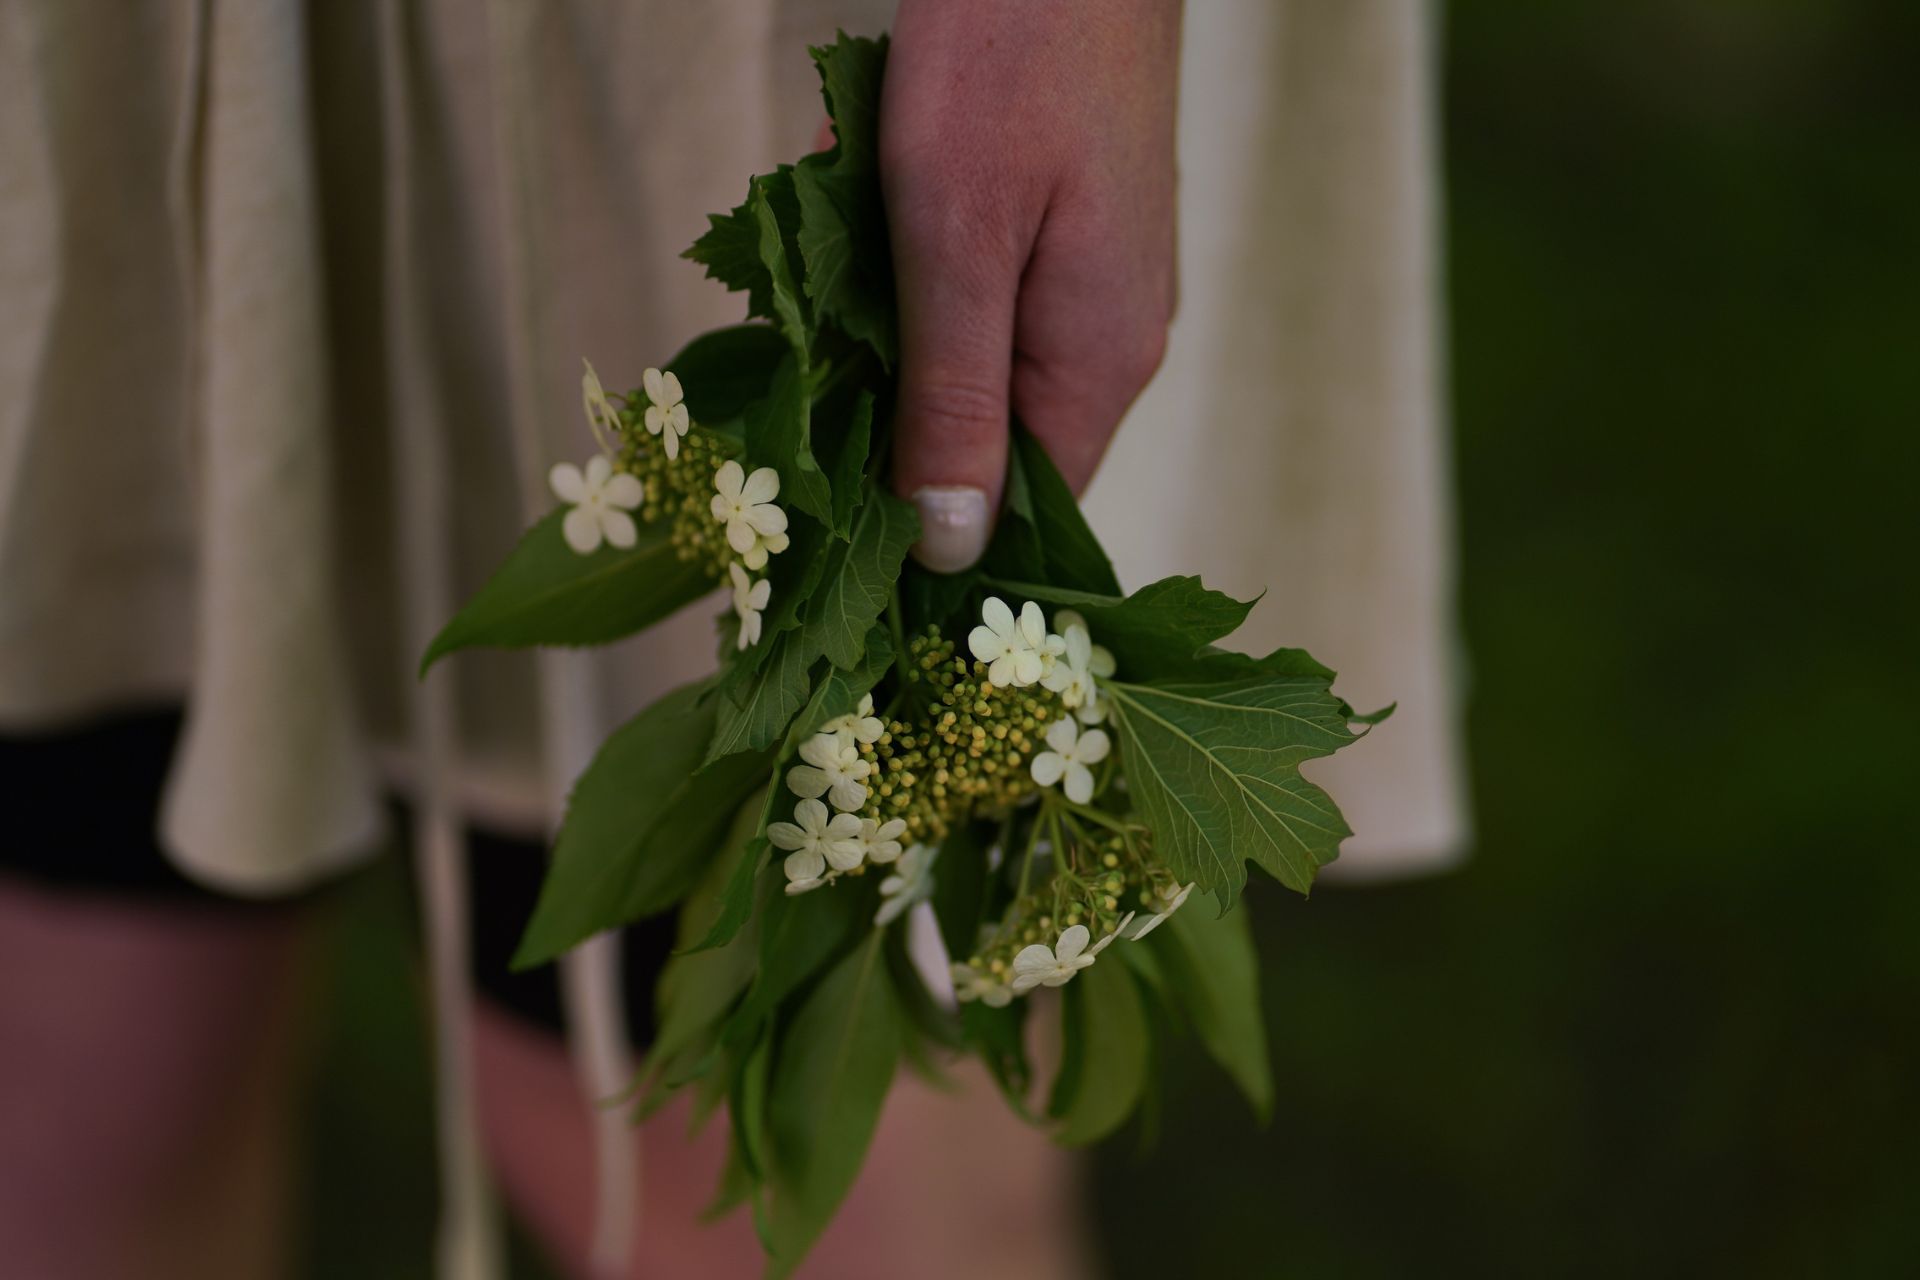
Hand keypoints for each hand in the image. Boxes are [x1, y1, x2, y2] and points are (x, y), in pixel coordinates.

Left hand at [881, 0, 1179, 570]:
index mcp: (1098, 361)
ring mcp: (1090, 282)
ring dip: (884, 313)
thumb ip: (953, 398)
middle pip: (987, 436)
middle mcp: (1108, 337)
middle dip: (887, 396)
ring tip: (842, 222)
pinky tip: (864, 185)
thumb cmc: (1012, 53)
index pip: (1021, 512)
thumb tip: (949, 546)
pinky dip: (906, 255)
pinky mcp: (1065, 230)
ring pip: (966, 356)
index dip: (927, 529)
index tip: (830, 512)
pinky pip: (971, 288)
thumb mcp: (956, 238)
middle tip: (812, 332)